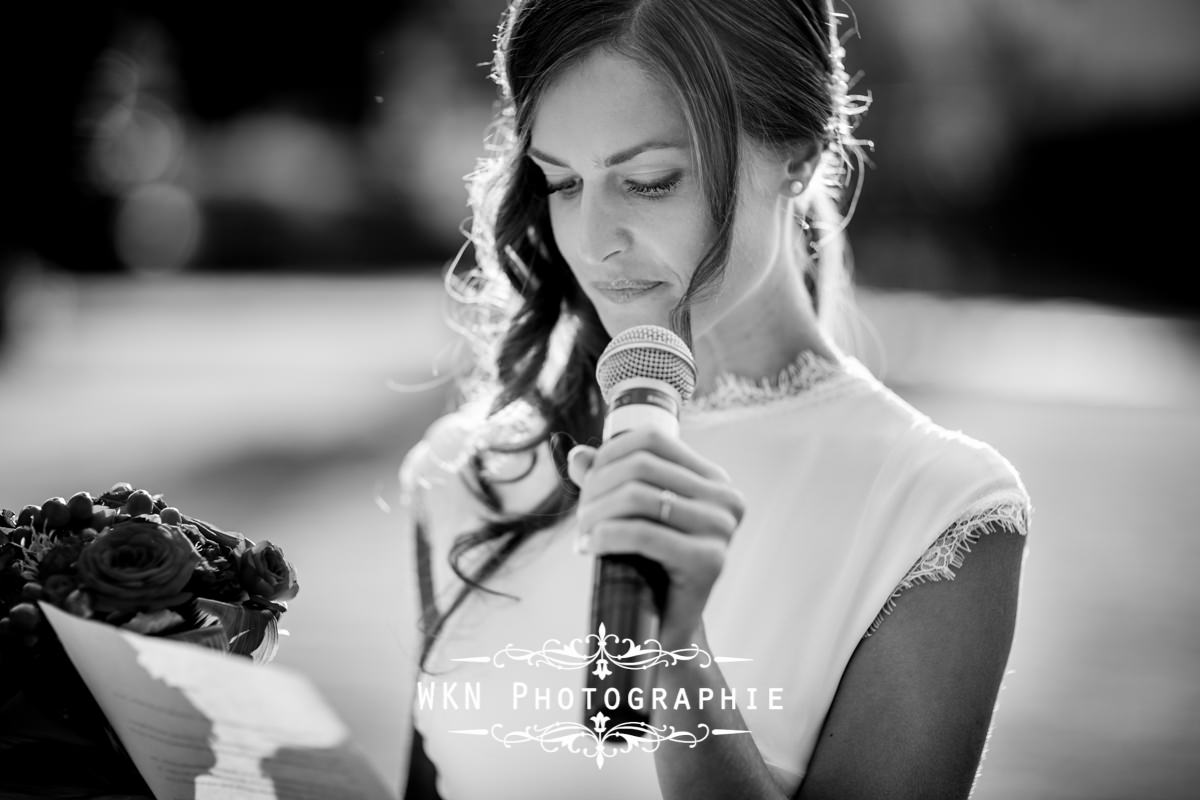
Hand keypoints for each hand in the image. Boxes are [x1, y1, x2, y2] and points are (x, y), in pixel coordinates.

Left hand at [567, 428, 745, 650]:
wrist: (667, 632)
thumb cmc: (649, 570)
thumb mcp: (631, 517)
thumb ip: (608, 482)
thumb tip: (577, 456)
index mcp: (714, 480)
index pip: (652, 440)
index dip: (608, 454)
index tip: (586, 483)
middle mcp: (726, 498)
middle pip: (641, 466)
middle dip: (597, 486)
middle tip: (580, 517)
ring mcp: (722, 529)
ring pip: (638, 496)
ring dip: (596, 511)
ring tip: (583, 533)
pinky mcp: (709, 561)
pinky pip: (642, 533)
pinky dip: (606, 536)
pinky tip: (590, 547)